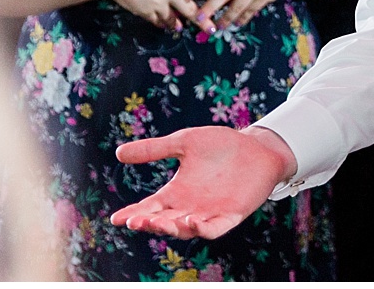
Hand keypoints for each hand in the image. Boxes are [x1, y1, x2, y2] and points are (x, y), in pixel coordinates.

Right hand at [96, 0, 224, 31]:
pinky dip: (163, 22)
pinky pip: (159, 22)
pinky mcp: (145, 13)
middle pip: (190, 9)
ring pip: (174, 20)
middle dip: (202, 20)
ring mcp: (156, 4)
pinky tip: (165, 22)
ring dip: (179, 24)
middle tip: (212, 30)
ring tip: (184, 27)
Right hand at [110, 126, 296, 238]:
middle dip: (148, 224)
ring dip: (172, 228)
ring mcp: (209, 213)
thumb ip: (154, 149)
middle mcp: (189, 207)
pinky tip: (192, 221)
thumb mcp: (184, 142)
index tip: (116, 218)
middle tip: (136, 221)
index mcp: (176, 193)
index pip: (148, 208)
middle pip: (163, 223)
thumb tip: (118, 152)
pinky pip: (214, 229)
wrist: (257, 146)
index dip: (132, 215)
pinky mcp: (230, 216)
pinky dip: (202, 229)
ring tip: (159, 221)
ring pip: (185, 230)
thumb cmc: (221, 145)